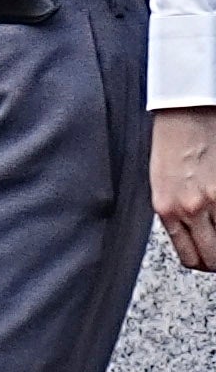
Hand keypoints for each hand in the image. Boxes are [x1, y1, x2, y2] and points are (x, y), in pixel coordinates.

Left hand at [160, 106, 215, 272]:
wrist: (185, 110)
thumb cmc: (172, 142)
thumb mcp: (162, 183)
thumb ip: (177, 212)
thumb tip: (194, 234)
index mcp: (167, 209)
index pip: (190, 257)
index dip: (205, 261)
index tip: (210, 257)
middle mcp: (190, 208)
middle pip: (215, 258)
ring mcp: (214, 198)